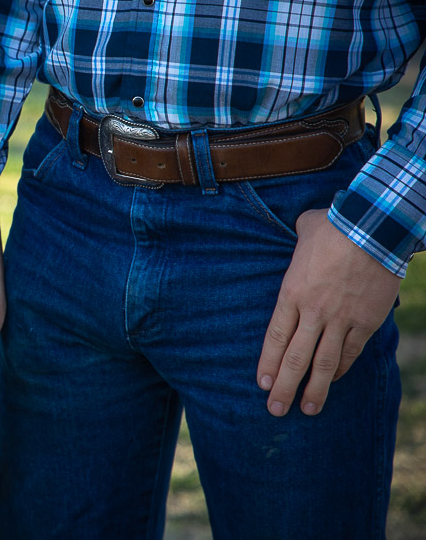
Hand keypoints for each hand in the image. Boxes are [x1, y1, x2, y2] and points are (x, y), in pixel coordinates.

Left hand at [257, 208, 400, 415]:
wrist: (373, 227)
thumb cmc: (333, 225)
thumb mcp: (302, 232)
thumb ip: (296, 242)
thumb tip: (298, 231)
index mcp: (291, 293)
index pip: (275, 338)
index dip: (267, 364)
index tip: (262, 384)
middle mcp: (313, 312)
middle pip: (295, 358)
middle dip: (284, 387)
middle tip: (275, 410)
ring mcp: (341, 319)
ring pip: (325, 363)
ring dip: (315, 389)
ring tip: (307, 409)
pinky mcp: (366, 321)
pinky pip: (352, 352)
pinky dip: (343, 369)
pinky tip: (335, 380)